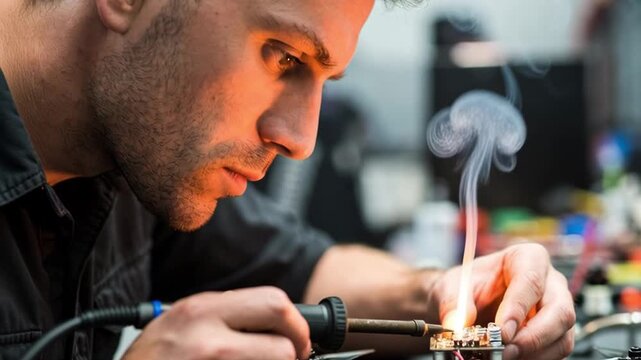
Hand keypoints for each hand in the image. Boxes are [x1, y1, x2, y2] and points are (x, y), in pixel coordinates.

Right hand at [123, 287, 310, 359]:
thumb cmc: (151, 358)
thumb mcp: (185, 321)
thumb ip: (227, 315)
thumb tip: (276, 320)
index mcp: (203, 309)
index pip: (273, 302)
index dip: (296, 323)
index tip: (298, 338)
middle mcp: (207, 336)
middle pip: (284, 340)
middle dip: (297, 350)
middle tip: (295, 357)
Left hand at [431, 243, 574, 359]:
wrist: (466, 300)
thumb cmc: (467, 285)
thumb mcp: (452, 284)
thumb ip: (453, 301)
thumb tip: (458, 322)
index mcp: (528, 258)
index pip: (531, 281)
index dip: (518, 308)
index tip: (502, 331)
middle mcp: (551, 283)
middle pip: (559, 312)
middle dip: (533, 337)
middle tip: (506, 351)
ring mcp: (557, 309)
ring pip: (562, 336)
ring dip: (535, 352)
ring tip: (505, 357)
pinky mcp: (556, 333)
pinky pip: (556, 351)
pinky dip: (536, 359)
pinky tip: (513, 359)